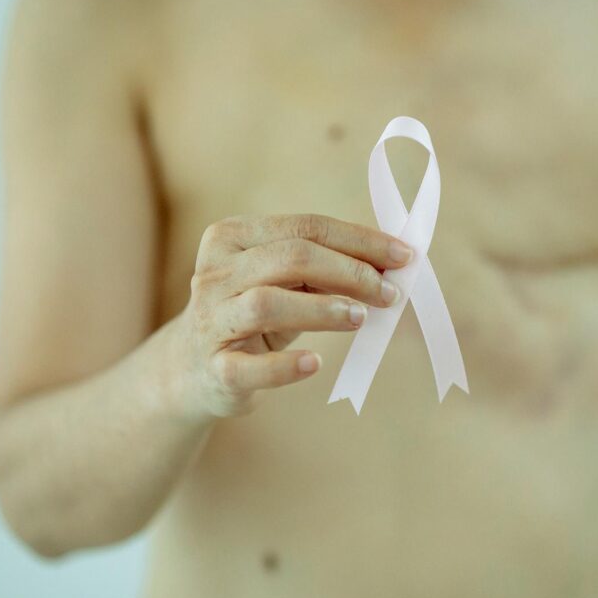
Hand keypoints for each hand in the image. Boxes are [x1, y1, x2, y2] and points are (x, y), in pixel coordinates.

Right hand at [169, 213, 413, 417]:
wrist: (194, 370)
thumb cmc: (253, 316)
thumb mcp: (283, 282)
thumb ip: (325, 266)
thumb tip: (392, 264)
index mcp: (233, 236)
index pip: (306, 227)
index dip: (360, 241)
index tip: (404, 257)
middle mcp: (215, 273)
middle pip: (290, 258)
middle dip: (350, 272)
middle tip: (390, 292)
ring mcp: (211, 320)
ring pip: (267, 303)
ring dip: (322, 309)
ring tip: (361, 318)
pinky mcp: (216, 369)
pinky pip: (252, 367)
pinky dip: (287, 366)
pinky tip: (316, 363)